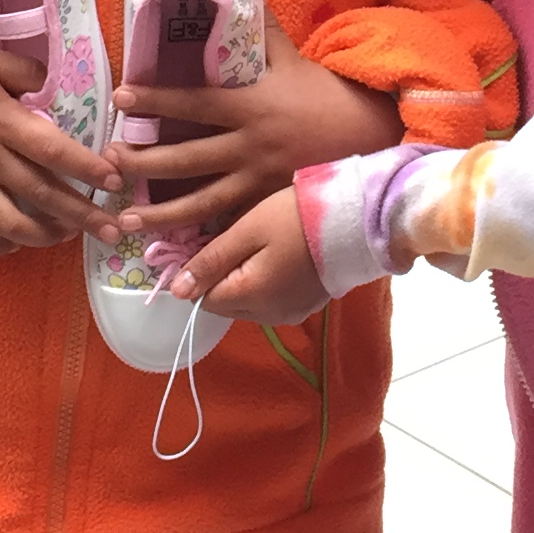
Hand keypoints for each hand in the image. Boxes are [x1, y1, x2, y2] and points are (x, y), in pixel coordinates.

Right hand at [0, 39, 116, 253]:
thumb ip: (24, 71)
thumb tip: (53, 84)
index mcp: (0, 121)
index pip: (52, 150)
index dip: (86, 167)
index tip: (117, 181)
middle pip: (42, 194)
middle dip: (84, 215)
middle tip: (116, 230)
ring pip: (12, 223)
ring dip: (47, 235)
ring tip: (71, 236)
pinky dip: (1, 244)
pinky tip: (21, 242)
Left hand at [108, 18, 401, 243]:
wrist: (372, 137)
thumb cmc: (327, 95)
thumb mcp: (293, 59)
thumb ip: (261, 31)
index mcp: (251, 106)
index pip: (193, 103)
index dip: (156, 101)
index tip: (120, 99)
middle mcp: (249, 146)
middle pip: (186, 158)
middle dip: (143, 161)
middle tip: (106, 163)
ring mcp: (258, 182)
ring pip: (200, 201)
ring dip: (159, 213)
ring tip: (122, 219)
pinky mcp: (268, 206)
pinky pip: (228, 223)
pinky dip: (200, 238)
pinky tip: (172, 248)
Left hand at [168, 188, 329, 329]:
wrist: (357, 218)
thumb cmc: (298, 217)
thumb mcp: (248, 230)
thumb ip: (211, 260)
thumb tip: (176, 291)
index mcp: (251, 297)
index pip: (204, 299)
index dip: (202, 272)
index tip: (212, 242)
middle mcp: (270, 316)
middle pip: (226, 304)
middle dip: (223, 277)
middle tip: (238, 239)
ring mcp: (291, 314)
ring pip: (248, 304)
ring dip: (244, 281)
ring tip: (261, 246)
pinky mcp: (307, 307)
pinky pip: (272, 301)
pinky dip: (267, 284)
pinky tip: (280, 257)